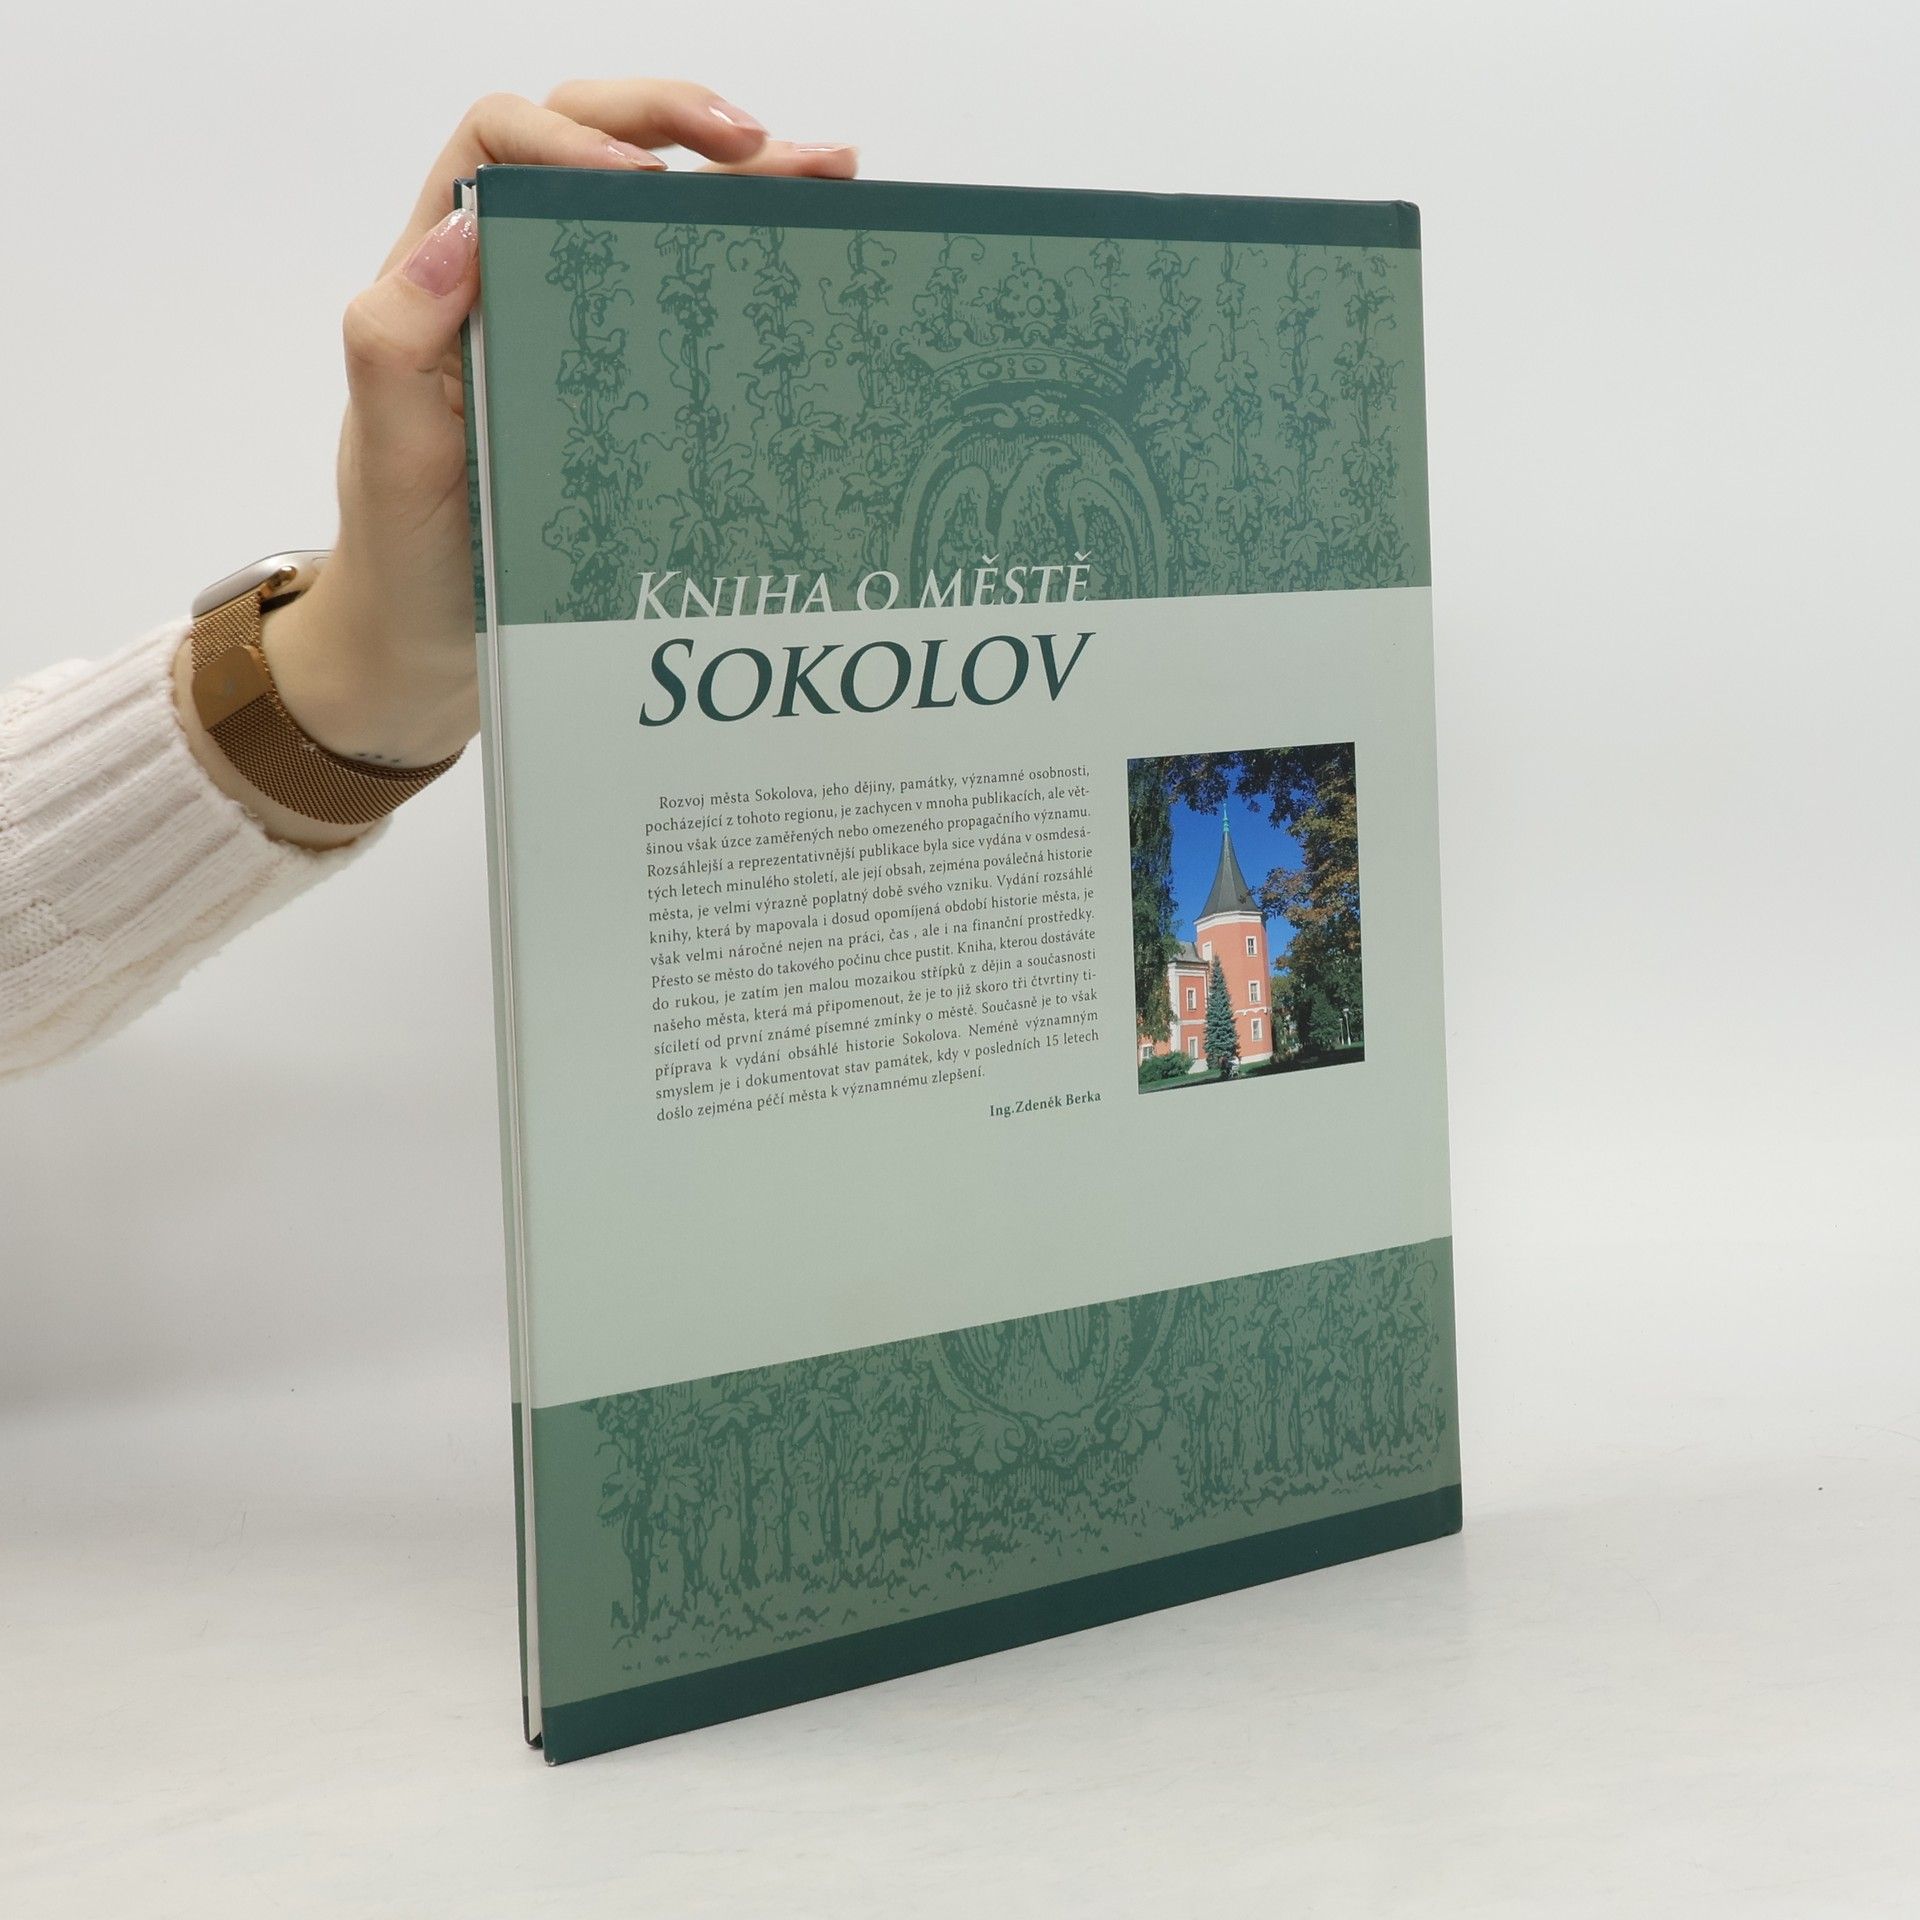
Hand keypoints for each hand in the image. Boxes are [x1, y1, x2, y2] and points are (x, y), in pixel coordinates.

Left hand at [176, 80, 856, 847]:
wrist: (428, 650)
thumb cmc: (405, 561)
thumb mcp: (390, 463)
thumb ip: (396, 347)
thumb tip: (461, 235)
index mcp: (446, 282)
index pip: (502, 145)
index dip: (574, 141)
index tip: (643, 186)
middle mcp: (512, 284)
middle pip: (589, 142)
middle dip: (678, 122)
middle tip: (764, 147)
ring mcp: (574, 330)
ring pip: (650, 209)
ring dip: (739, 178)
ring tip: (830, 173)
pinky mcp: (623, 382)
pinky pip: (682, 294)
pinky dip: (747, 258)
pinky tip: (815, 251)